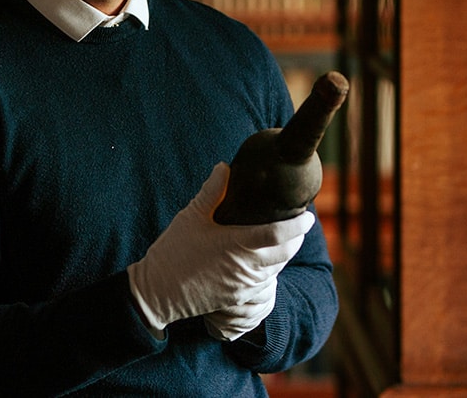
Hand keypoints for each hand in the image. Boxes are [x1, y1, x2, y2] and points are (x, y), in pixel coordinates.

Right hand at [127, 163, 313, 336]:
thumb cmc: (173, 251)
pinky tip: (266, 259)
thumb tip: (225, 167)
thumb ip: (212, 191)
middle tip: (301, 224)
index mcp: (235, 244)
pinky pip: (265, 284)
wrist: (157, 293)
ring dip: (286, 254)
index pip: (278, 234)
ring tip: (287, 238)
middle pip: (286, 254)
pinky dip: (272, 270)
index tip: (309, 215)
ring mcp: (244, 286)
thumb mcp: (191, 216)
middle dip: (298, 239)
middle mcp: (245, 268)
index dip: (298, 225)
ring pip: (277, 270)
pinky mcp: (238, 299)